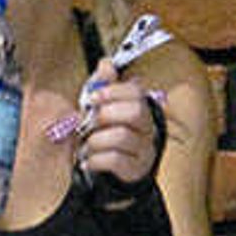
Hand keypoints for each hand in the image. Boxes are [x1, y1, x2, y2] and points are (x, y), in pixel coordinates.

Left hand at [73, 69, 172, 194]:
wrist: (119, 172)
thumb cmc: (110, 135)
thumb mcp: (105, 109)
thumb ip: (105, 86)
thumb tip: (106, 63)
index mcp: (140, 108)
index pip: (136, 92)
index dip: (112, 91)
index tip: (92, 97)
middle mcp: (148, 127)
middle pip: (134, 112)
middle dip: (106, 115)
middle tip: (90, 123)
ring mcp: (144, 149)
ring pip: (121, 137)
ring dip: (96, 141)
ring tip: (87, 146)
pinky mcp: (136, 168)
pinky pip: (115, 160)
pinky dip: (96, 160)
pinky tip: (89, 160)